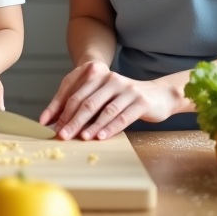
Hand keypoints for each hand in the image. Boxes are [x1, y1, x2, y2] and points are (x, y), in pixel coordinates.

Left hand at [39, 61, 177, 139]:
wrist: (160, 95)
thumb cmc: (128, 100)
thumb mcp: (106, 98)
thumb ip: (88, 106)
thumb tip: (63, 123)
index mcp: (100, 78)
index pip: (77, 96)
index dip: (65, 112)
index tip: (55, 127)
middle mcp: (112, 80)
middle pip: (88, 103)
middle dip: (74, 121)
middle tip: (63, 135)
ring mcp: (128, 90)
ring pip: (105, 110)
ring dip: (92, 126)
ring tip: (81, 138)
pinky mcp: (141, 101)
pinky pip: (123, 117)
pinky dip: (110, 128)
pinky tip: (101, 136)